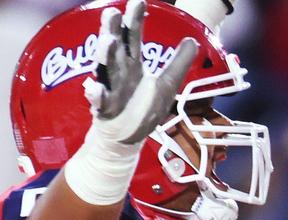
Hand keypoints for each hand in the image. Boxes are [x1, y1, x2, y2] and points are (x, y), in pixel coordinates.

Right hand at [84, 0, 197, 144]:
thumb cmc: (143, 107)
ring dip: (105, 56)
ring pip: (106, 70)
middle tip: (112, 12)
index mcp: (133, 63)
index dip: (135, 19)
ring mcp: (110, 90)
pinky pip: (99, 102)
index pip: (133, 36)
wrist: (125, 137)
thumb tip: (193, 39)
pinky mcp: (104, 110)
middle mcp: (119, 72)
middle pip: (116, 47)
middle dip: (113, 30)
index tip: (137, 1)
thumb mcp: (167, 84)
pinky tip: (94, 88)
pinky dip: (96, 95)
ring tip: (107, 42)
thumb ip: (178, 63)